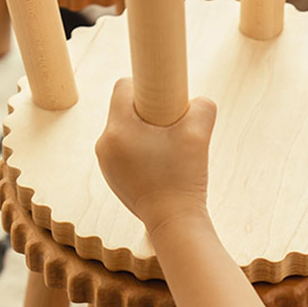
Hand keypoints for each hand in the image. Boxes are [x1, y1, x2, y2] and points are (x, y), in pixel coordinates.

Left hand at [95, 79, 216, 235]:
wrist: (174, 221)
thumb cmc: (184, 177)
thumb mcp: (199, 133)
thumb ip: (202, 106)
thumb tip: (198, 100)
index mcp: (119, 128)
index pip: (123, 87)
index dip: (145, 85)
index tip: (164, 99)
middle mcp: (105, 143)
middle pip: (123, 109)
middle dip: (147, 112)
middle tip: (170, 126)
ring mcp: (105, 162)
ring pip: (124, 130)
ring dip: (143, 131)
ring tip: (166, 148)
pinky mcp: (111, 176)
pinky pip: (123, 150)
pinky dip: (140, 150)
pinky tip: (159, 163)